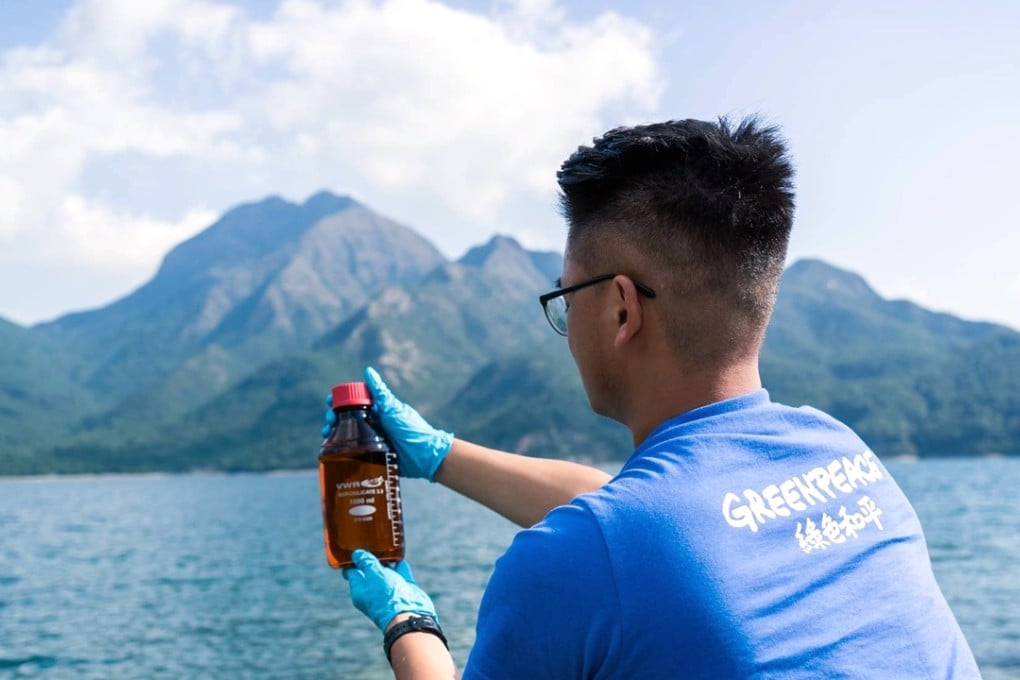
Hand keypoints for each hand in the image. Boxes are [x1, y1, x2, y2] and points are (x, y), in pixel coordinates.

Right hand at [322, 366, 452, 480]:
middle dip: (333, 417)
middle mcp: (373, 423)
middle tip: (328, 421)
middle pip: (346, 418)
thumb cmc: (411, 429)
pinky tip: (331, 449)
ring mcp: (372, 440)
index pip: (354, 402)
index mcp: (378, 410)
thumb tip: (367, 370)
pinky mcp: (372, 455)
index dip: (340, 401)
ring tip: (326, 434)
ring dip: (333, 432)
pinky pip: (353, 451)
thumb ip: (380, 392)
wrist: (425, 457)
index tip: (329, 402)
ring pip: (347, 434)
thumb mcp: (393, 409)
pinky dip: (341, 449)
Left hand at [342, 549, 437, 631]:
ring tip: (384, 544)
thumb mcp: (373, 575)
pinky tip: (399, 555)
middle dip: (369, 557)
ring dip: (385, 560)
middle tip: (369, 540)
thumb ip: (366, 563)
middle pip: (369, 570)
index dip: (351, 559)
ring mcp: (389, 589)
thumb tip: (356, 554)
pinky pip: (400, 572)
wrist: (409, 613)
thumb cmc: (386, 596)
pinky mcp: (404, 588)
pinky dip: (399, 564)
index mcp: (360, 590)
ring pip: (386, 571)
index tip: (351, 546)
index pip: (352, 572)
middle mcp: (373, 590)